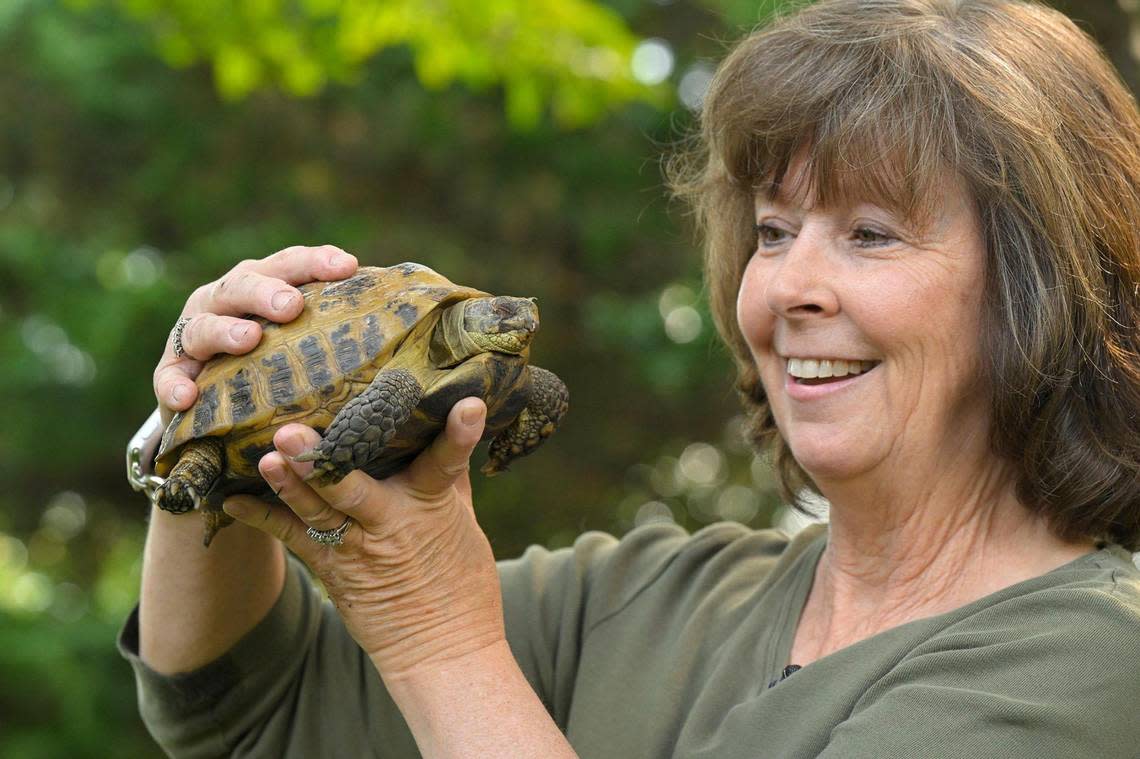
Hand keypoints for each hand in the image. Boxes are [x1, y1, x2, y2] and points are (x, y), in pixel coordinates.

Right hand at [152, 245, 357, 423]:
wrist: (229, 424)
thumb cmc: (286, 373)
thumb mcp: (317, 349)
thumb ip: (347, 330)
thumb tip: (418, 318)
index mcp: (267, 287)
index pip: (294, 265)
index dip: (317, 263)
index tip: (348, 266)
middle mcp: (227, 302)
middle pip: (243, 283)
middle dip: (268, 292)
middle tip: (292, 305)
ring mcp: (194, 337)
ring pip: (203, 325)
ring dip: (225, 331)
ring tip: (249, 340)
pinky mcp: (173, 376)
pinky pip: (168, 378)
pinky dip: (174, 384)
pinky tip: (187, 396)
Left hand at [221, 398, 504, 676]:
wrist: (442, 649)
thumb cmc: (460, 582)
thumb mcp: (464, 522)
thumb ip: (449, 475)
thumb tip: (447, 425)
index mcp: (431, 504)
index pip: (447, 461)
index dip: (459, 433)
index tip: (469, 404)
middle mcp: (392, 522)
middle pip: (355, 486)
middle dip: (322, 459)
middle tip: (293, 432)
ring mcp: (357, 547)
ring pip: (318, 511)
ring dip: (290, 486)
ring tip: (265, 458)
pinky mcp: (332, 569)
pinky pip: (292, 539)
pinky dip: (262, 518)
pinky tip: (233, 499)